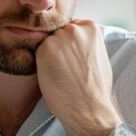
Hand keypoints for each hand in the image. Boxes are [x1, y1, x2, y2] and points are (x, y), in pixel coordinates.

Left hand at [35, 19, 120, 135]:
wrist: (89, 108)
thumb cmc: (95, 88)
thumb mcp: (98, 56)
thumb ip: (86, 43)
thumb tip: (75, 40)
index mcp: (91, 28)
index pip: (71, 27)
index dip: (69, 45)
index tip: (72, 59)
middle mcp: (74, 28)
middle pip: (57, 32)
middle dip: (58, 48)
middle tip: (65, 69)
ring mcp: (59, 37)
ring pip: (46, 43)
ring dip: (48, 56)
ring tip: (60, 74)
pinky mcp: (44, 50)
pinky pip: (37, 53)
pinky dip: (41, 64)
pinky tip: (52, 76)